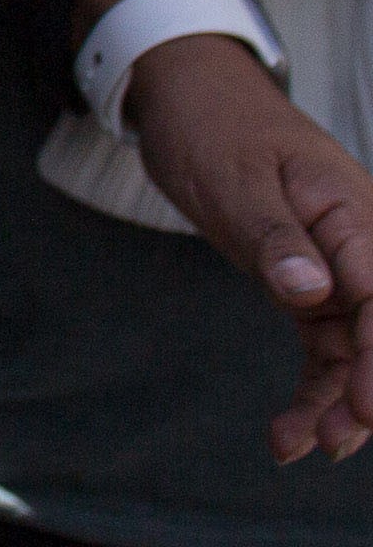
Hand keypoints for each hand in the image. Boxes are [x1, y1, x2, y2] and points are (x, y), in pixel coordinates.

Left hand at [120, 26, 372, 461]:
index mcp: (355, 213)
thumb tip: (313, 293)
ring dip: (336, 403)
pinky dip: (313, 389)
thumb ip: (274, 237)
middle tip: (334, 441)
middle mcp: (360, 247)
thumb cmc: (215, 128)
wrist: (191, 100)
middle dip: (368, 393)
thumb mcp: (233, 178)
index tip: (366, 406)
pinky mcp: (312, 287)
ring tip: (298, 446)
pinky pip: (325, 347)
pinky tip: (289, 431)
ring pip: (356, 350)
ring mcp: (340, 271)